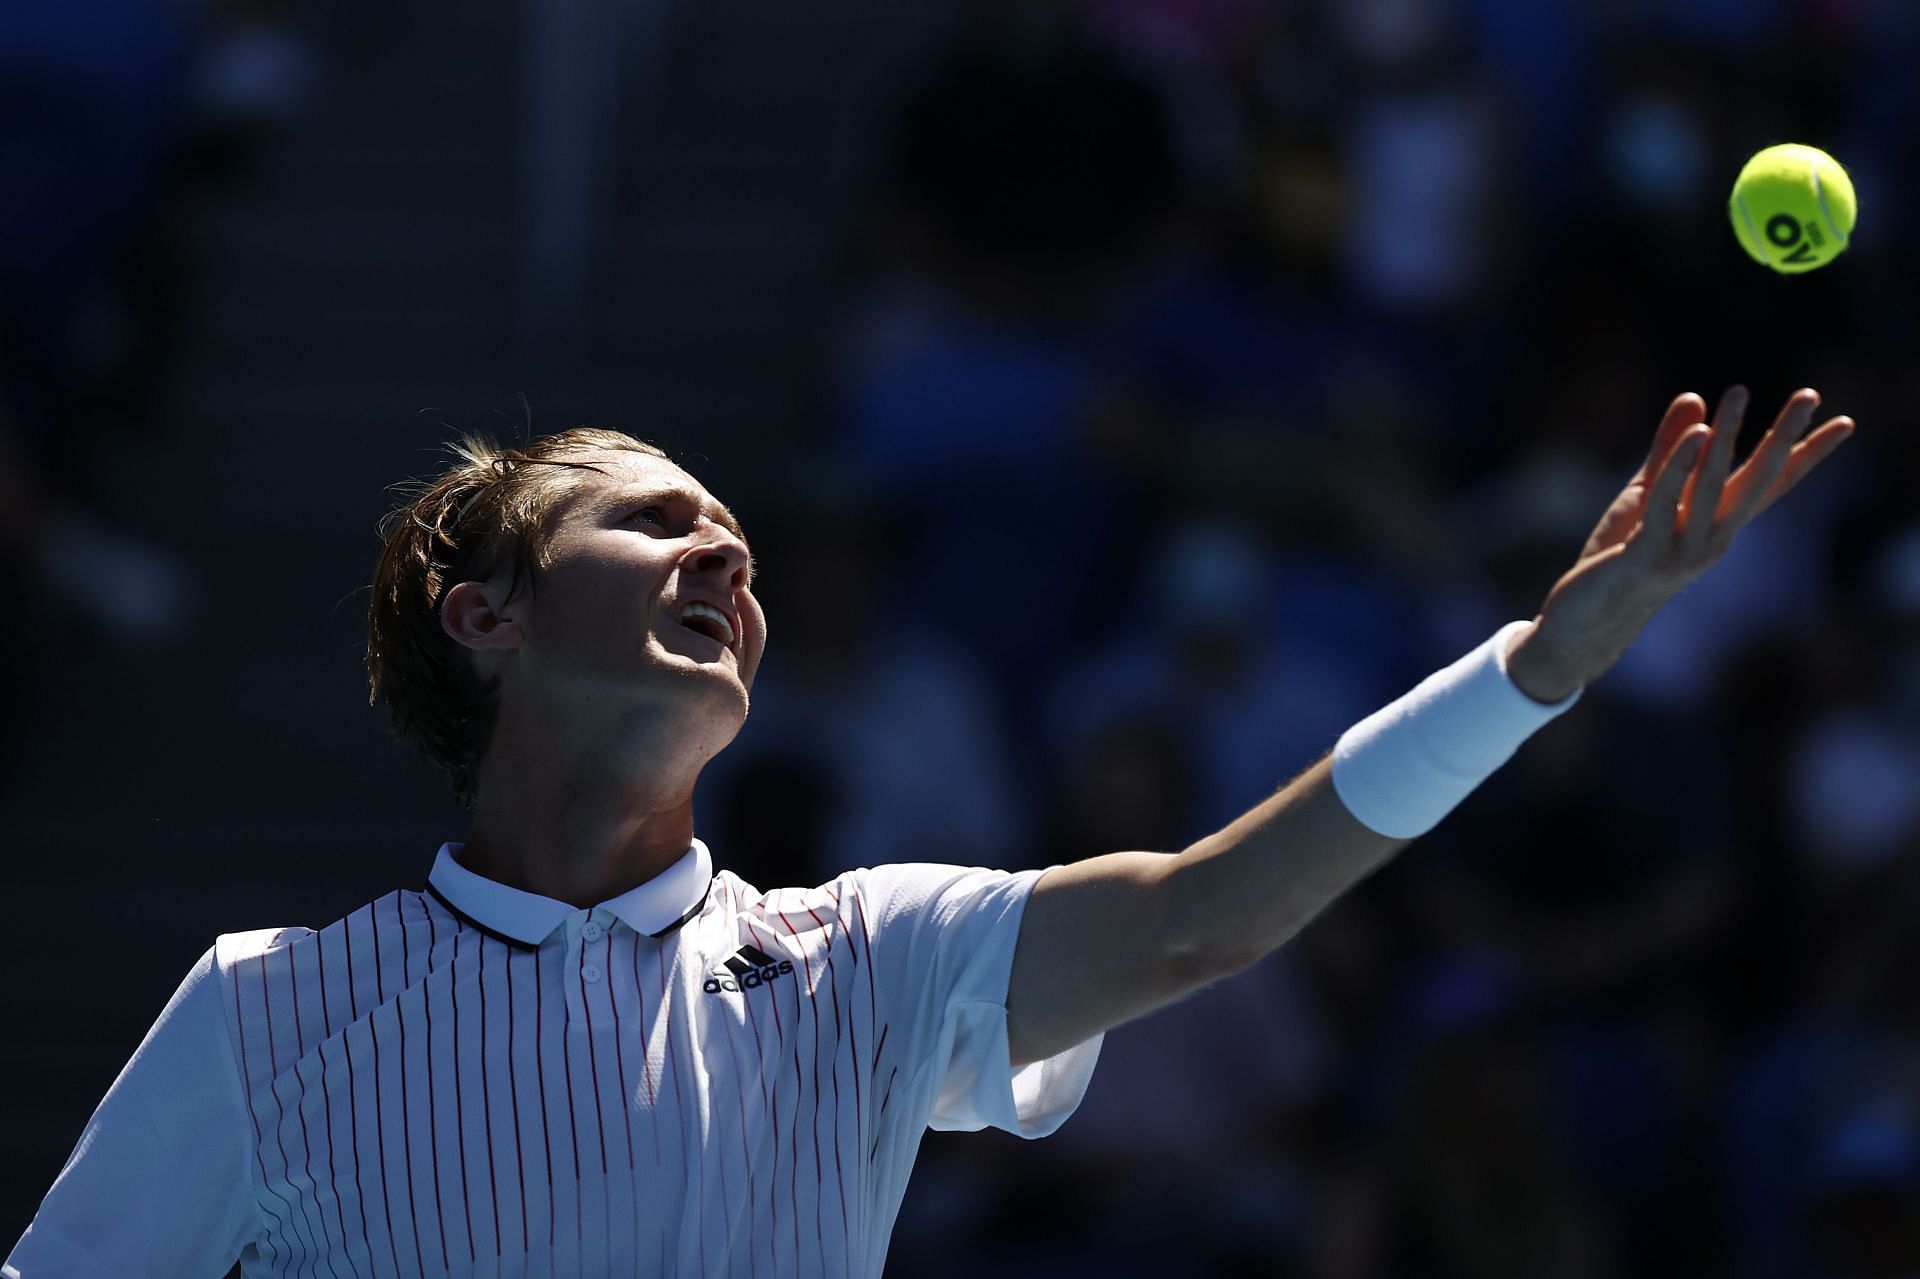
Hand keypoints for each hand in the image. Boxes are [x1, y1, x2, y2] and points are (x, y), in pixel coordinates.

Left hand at [1504, 386, 1854, 703]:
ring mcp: (1685, 552)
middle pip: (1757, 481)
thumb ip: (1668, 451)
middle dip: (1784, 436)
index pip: (1772, 484)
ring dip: (1727, 436)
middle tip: (1810, 394)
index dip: (1807, 454)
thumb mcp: (1646, 496)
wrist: (1585, 622)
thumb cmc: (1616, 559)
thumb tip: (1695, 397)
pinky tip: (1696, 432)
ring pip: (1713, 486)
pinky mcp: (1650, 557)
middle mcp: (1713, 540)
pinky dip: (1680, 465)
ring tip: (1739, 392)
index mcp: (1718, 526)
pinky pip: (1668, 503)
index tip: (1847, 421)